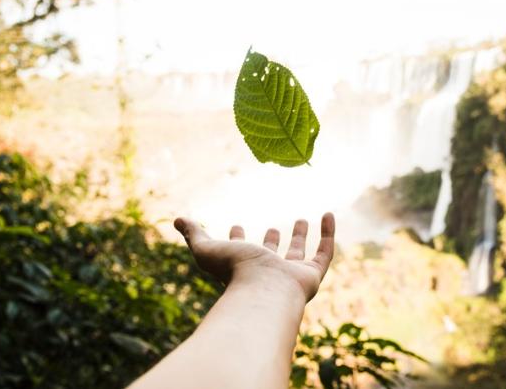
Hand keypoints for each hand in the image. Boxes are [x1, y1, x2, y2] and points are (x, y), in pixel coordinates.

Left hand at [173, 213, 334, 301]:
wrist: (263, 291)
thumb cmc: (233, 272)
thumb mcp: (207, 249)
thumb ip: (194, 234)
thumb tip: (177, 219)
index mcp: (241, 269)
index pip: (238, 254)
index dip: (236, 240)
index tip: (235, 224)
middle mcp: (267, 274)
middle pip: (270, 257)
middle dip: (272, 242)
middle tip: (274, 228)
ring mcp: (290, 276)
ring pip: (297, 255)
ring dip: (299, 238)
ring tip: (301, 219)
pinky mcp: (312, 276)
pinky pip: (324, 253)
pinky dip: (328, 234)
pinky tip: (328, 215)